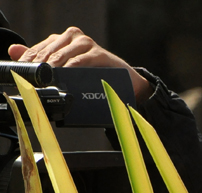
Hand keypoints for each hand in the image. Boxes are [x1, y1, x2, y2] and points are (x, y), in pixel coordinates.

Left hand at [8, 27, 151, 102]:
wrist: (124, 83)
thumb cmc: (95, 76)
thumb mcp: (66, 69)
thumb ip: (40, 58)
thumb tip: (13, 50)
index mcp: (61, 40)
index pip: (37, 50)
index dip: (28, 63)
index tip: (24, 77)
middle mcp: (72, 37)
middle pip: (47, 52)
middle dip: (38, 67)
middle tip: (33, 81)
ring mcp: (86, 43)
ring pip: (61, 55)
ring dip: (51, 68)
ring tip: (45, 79)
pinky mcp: (98, 52)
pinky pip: (79, 60)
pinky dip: (69, 69)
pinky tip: (63, 76)